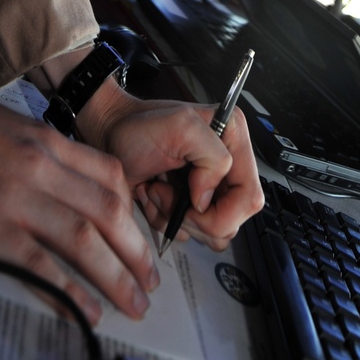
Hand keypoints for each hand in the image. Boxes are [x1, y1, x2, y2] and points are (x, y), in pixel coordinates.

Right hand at [0, 1, 159, 325]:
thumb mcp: (10, 125)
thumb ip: (41, 152)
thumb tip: (66, 184)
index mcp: (48, 139)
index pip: (112, 176)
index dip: (134, 211)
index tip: (139, 236)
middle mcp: (43, 167)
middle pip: (110, 211)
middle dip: (138, 251)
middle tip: (150, 283)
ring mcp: (18, 198)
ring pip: (86, 240)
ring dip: (117, 277)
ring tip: (134, 303)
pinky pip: (42, 264)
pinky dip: (71, 290)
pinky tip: (86, 310)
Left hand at [76, 83, 263, 250]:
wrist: (110, 134)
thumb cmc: (137, 126)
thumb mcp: (180, 127)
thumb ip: (211, 158)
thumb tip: (207, 199)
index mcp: (233, 140)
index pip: (250, 198)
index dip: (223, 212)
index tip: (192, 202)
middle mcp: (226, 166)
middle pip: (231, 222)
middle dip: (193, 215)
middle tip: (167, 190)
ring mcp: (207, 188)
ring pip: (209, 233)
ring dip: (175, 217)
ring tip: (158, 189)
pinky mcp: (189, 204)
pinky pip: (187, 233)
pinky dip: (164, 220)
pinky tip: (153, 194)